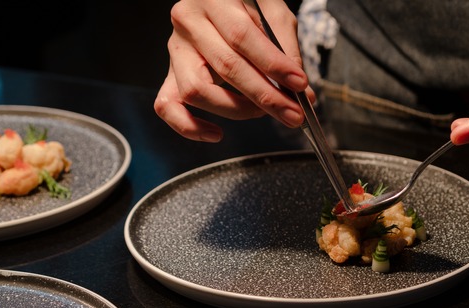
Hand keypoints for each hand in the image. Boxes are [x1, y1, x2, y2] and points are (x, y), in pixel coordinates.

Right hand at [154, 0, 310, 141]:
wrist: (219, 3)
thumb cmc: (246, 5)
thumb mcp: (272, 12)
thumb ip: (286, 46)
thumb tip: (300, 90)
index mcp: (212, 0)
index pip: (242, 36)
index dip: (273, 64)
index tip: (299, 85)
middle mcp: (188, 23)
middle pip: (225, 67)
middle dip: (264, 96)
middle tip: (291, 113)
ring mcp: (176, 51)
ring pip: (196, 90)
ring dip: (235, 109)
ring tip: (261, 112)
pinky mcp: (170, 75)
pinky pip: (167, 106)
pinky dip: (189, 126)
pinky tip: (216, 133)